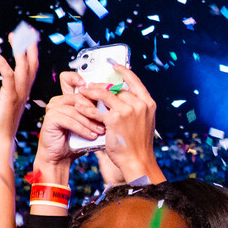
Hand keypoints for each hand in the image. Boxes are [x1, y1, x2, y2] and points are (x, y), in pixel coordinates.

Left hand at [0, 35, 38, 144]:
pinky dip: (4, 66)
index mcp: (20, 91)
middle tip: (24, 32)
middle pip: (30, 65)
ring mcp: (17, 95)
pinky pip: (9, 79)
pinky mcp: (9, 99)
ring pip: (24, 69)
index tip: (23, 38)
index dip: (28, 52)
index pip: (28, 68)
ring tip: (15, 38)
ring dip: (20, 52)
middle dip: (28, 47)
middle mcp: (22, 91)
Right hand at [32, 71, 105, 176]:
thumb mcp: (88, 123)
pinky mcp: (50, 119)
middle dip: (95, 109)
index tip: (95, 87)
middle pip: (79, 96)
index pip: (69, 79)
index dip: (79, 78)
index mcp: (66, 99)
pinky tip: (92, 136)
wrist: (60, 158)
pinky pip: (70, 120)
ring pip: (77, 110)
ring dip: (91, 122)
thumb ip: (95, 112)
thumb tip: (114, 104)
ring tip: (102, 131)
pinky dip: (83, 129)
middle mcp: (58, 100)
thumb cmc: (75, 140)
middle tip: (107, 118)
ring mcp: (53, 108)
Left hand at [81, 65, 161, 182]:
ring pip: (104, 94)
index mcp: (148, 103)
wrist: (138, 161)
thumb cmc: (138, 145)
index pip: (135, 81)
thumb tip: (121, 98)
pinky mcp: (114, 119)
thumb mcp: (144, 122)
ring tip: (82, 92)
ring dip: (91, 92)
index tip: (115, 66)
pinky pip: (96, 110)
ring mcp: (127, 110)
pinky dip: (86, 108)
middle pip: (117, 87)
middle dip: (101, 85)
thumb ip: (135, 108)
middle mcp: (139, 104)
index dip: (124, 71)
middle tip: (90, 85)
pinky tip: (79, 107)